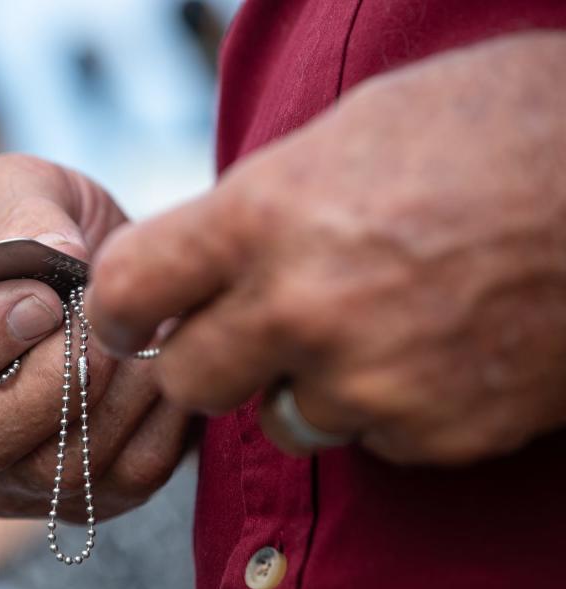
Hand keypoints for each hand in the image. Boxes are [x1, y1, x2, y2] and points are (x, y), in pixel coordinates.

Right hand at [0, 153, 190, 519]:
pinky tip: (163, 365)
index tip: (45, 296)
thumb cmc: (42, 228)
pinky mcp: (72, 500)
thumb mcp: (21, 187)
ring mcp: (2, 476)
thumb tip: (56, 258)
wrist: (100, 279)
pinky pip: (123, 480)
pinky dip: (158, 420)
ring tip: (146, 332)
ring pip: (57, 471)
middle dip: (58, 377)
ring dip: (119, 394)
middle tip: (105, 320)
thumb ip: (22, 210)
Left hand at [85, 32, 565, 464]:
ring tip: (369, 325)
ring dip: (303, 385)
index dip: (122, 306)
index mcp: (263, 217)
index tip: (135, 314)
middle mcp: (303, 309)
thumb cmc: (486, 129)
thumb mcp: (343, 136)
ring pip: (280, 418)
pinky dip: (383, 407)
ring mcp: (371, 381)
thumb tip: (197, 260)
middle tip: (247, 327)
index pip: (127, 290)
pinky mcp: (434, 431)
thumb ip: (254, 209)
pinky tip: (430, 349)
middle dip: (206, 358)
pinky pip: (367, 439)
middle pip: (187, 380)